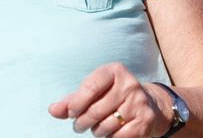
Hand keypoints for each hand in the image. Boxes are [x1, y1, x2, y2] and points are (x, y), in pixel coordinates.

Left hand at [48, 62, 171, 136]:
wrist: (149, 104)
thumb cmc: (113, 96)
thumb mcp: (94, 92)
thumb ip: (72, 100)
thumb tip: (52, 110)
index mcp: (115, 71)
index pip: (90, 87)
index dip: (76, 104)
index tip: (71, 113)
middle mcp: (129, 84)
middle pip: (95, 111)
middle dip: (82, 123)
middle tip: (80, 125)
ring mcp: (139, 102)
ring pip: (105, 127)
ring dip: (96, 131)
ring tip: (99, 127)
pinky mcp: (146, 120)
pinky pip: (118, 137)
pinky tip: (112, 132)